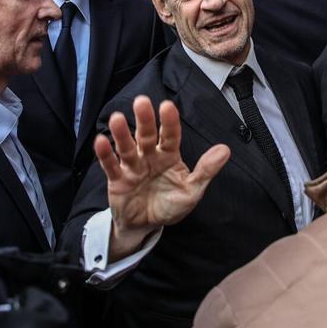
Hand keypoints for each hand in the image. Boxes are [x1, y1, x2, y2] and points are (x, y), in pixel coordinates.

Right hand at [95, 96, 230, 260]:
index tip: (168, 106)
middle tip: (141, 102)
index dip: (169, 122)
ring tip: (117, 119)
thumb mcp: (192, 191)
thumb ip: (206, 170)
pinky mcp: (117, 179)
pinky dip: (105, 154)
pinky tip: (100, 141)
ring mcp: (132, 166)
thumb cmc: (170, 204)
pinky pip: (110, 165)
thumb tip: (225, 149)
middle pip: (146, 135)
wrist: (146, 225)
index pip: (170, 136)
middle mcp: (149, 156)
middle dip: (144, 119)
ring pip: (126, 146)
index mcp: (169, 155)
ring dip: (121, 133)